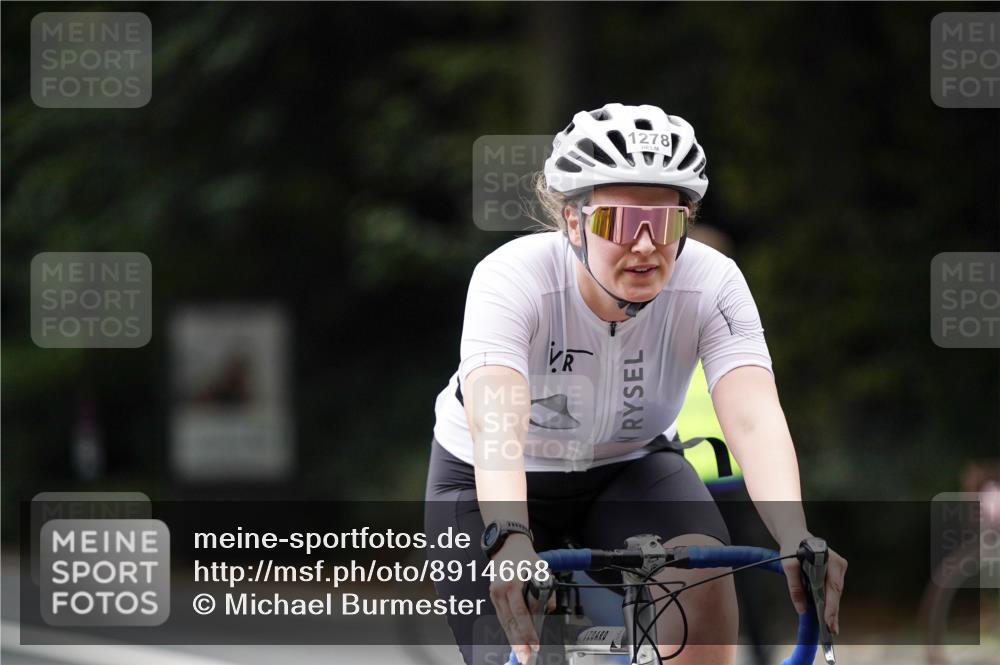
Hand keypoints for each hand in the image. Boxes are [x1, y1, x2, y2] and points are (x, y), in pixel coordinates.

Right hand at [487, 534, 555, 663]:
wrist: (508, 545)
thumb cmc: (525, 557)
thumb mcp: (542, 571)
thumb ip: (547, 593)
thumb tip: (548, 612)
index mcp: (512, 583)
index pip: (521, 613)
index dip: (528, 631)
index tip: (534, 644)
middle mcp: (500, 590)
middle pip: (510, 622)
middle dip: (518, 643)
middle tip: (525, 657)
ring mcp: (495, 594)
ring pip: (504, 622)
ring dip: (513, 639)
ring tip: (520, 653)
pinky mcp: (493, 596)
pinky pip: (501, 616)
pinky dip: (508, 629)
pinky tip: (514, 639)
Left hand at [779, 533, 847, 635]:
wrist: (795, 535)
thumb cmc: (793, 546)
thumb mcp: (789, 565)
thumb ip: (795, 586)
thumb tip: (801, 608)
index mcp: (831, 561)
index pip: (833, 588)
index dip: (831, 606)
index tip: (828, 620)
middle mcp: (838, 565)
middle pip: (835, 593)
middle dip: (833, 613)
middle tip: (831, 631)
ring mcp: (837, 570)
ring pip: (834, 593)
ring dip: (831, 609)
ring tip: (829, 627)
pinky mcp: (833, 573)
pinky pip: (831, 590)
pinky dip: (828, 602)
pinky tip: (827, 616)